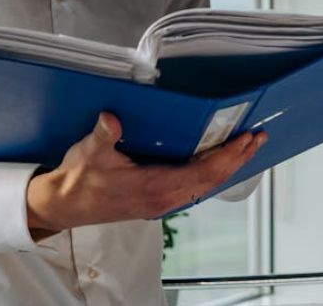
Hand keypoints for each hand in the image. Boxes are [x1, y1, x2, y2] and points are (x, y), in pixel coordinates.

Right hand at [25, 111, 265, 237]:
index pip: (203, 173)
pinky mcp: (157, 200)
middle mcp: (164, 198)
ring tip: (245, 147)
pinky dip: (211, 172)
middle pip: (212, 180)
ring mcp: (162, 202)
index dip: (227, 157)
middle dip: (237, 159)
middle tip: (258, 138)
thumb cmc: (79, 180)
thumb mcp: (89, 153)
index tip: (245, 140)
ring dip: (227, 166)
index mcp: (154, 187)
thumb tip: (112, 118)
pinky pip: (194, 186)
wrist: (64, 205)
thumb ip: (104, 135)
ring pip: (205, 185)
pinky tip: (216, 161)